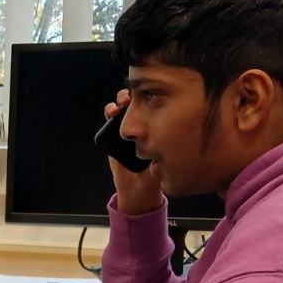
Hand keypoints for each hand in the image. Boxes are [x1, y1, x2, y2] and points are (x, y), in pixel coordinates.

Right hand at [103, 89, 162, 215]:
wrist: (138, 188)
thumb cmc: (155, 172)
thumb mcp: (165, 155)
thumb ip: (166, 142)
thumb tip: (173, 124)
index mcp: (155, 128)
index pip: (153, 106)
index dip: (151, 96)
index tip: (153, 94)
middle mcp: (141, 126)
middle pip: (137, 102)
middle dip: (135, 94)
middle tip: (134, 96)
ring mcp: (126, 129)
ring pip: (122, 107)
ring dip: (120, 100)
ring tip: (123, 102)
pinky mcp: (111, 135)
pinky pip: (109, 120)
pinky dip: (110, 111)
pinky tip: (113, 111)